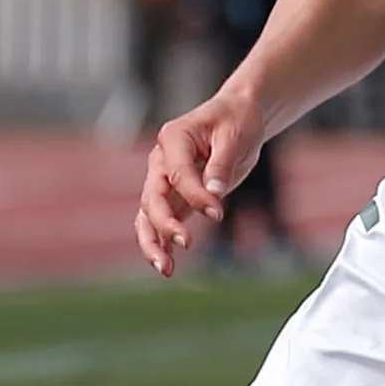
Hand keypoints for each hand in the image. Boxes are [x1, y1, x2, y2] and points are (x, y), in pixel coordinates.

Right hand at [136, 85, 265, 275]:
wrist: (236, 116)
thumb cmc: (236, 120)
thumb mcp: (235, 136)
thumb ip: (222, 164)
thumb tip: (214, 193)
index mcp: (173, 138)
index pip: (177, 173)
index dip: (195, 195)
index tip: (217, 212)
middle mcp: (160, 161)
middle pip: (152, 197)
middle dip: (165, 223)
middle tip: (186, 242)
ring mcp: (163, 180)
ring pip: (148, 215)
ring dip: (154, 242)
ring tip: (166, 269)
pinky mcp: (174, 196)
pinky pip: (160, 222)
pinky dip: (162, 243)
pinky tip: (169, 265)